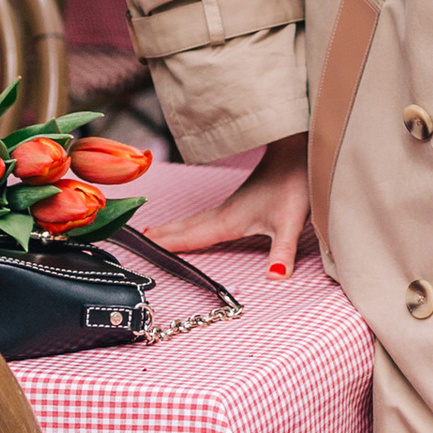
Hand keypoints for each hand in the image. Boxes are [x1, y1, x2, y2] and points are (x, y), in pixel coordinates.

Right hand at [144, 131, 312, 277]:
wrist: (297, 154)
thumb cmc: (293, 186)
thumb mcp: (290, 224)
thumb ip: (282, 252)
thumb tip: (275, 277)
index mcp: (228, 221)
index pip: (191, 236)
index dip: (168, 244)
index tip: (143, 249)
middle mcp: (223, 213)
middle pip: (185, 227)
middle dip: (162, 236)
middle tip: (136, 242)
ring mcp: (229, 206)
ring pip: (193, 220)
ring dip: (172, 228)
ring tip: (152, 234)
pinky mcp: (237, 203)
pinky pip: (203, 217)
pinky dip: (188, 223)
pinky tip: (191, 225)